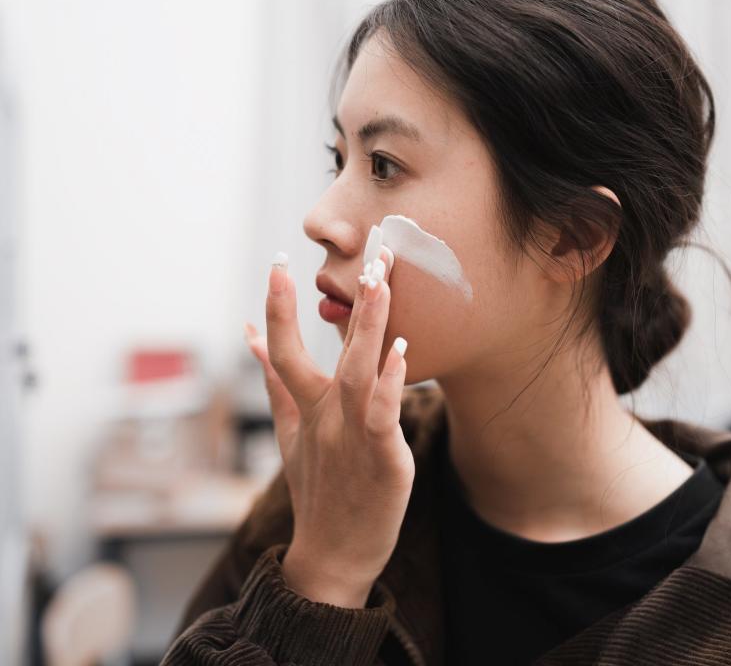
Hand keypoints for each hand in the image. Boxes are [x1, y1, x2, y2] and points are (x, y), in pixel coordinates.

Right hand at [243, 230, 411, 607]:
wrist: (331, 555)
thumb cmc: (317, 489)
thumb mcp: (289, 431)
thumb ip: (275, 382)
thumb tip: (251, 337)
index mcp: (306, 406)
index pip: (284, 347)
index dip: (277, 306)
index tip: (278, 262)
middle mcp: (325, 415)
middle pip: (334, 351)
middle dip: (351, 301)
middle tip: (368, 253)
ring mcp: (352, 436)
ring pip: (359, 373)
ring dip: (370, 328)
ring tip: (382, 284)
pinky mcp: (381, 458)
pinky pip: (383, 415)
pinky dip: (390, 384)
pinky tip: (401, 352)